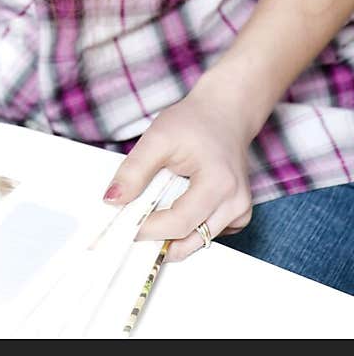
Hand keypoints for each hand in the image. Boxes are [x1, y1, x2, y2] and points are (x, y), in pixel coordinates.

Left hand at [104, 87, 253, 261]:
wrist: (224, 114)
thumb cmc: (194, 122)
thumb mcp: (157, 137)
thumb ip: (134, 170)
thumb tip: (112, 200)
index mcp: (219, 182)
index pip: (179, 222)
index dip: (149, 229)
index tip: (125, 227)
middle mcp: (236, 202)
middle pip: (191, 239)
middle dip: (159, 239)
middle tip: (133, 230)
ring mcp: (241, 211)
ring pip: (199, 241)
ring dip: (173, 236)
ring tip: (152, 216)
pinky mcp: (240, 216)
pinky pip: (209, 235)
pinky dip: (189, 230)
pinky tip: (176, 208)